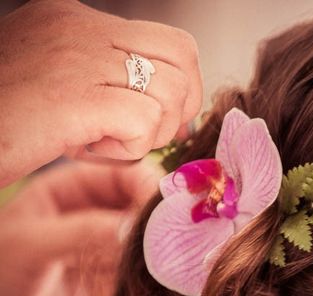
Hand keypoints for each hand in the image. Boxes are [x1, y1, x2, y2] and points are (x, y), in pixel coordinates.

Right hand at [0, 0, 201, 186]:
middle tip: (140, 133)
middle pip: (184, 60)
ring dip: (150, 133)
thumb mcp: (65, 85)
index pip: (171, 43)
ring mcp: (76, 56)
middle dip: (179, 109)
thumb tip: (182, 112)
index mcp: (75, 18)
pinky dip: (129, 147)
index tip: (160, 120)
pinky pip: (146, 122)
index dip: (182, 87)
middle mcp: (79, 26)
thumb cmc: (8, 121)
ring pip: (172, 92)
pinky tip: (88, 148)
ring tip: (102, 140)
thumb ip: (116, 83)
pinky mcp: (75, 96)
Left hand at [0, 160, 162, 295]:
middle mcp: (90, 216)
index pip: (123, 175)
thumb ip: (85, 231)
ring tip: (173, 264)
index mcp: (68, 191)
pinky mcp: (113, 283)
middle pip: (142, 206)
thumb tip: (139, 226)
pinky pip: (145, 272)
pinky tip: (163, 283)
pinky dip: (156, 276)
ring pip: (147, 240)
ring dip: (160, 250)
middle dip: (159, 220)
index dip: (148, 187)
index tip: (166, 212)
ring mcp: (103, 250)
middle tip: (177, 238)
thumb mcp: (32, 246)